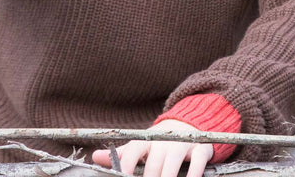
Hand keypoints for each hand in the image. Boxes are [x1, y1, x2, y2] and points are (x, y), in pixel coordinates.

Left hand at [92, 120, 212, 176]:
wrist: (187, 123)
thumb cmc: (158, 142)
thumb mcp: (140, 145)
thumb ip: (121, 155)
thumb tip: (95, 157)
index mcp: (145, 141)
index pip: (131, 153)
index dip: (125, 168)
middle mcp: (162, 142)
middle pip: (152, 167)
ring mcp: (181, 144)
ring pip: (171, 168)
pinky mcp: (199, 149)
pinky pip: (197, 164)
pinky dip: (192, 176)